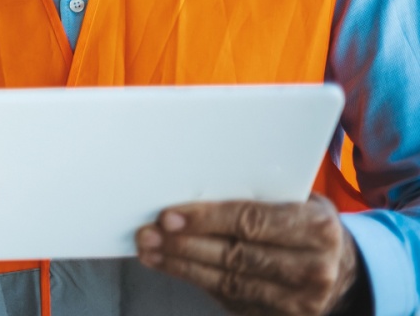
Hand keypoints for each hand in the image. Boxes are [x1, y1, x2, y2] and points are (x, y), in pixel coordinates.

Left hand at [136, 194, 363, 314]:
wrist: (342, 267)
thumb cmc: (304, 223)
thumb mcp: (296, 200)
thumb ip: (256, 197)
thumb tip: (192, 189)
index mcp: (316, 228)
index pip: (250, 222)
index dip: (206, 220)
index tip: (168, 216)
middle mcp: (313, 268)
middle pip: (235, 256)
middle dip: (184, 245)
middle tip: (148, 234)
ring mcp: (300, 301)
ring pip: (229, 282)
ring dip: (182, 266)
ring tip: (150, 251)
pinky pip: (232, 300)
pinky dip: (197, 282)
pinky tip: (171, 267)